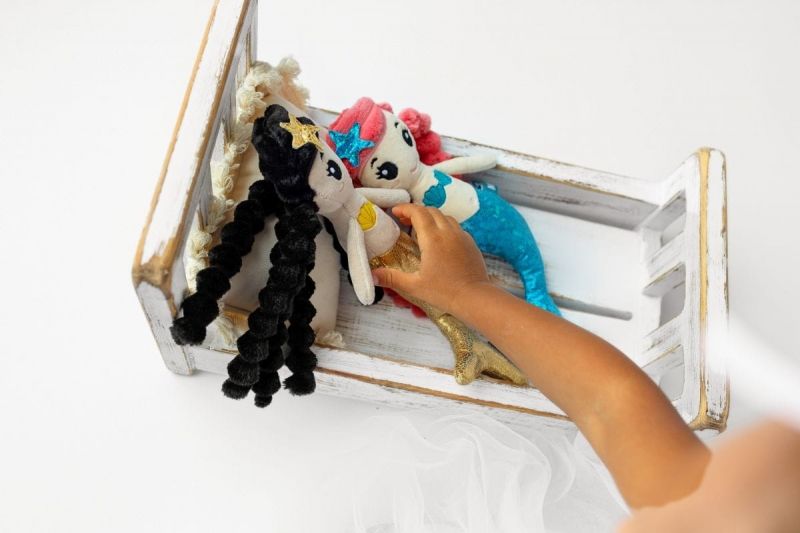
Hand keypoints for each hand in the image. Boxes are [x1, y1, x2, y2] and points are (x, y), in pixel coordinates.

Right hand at [371, 204, 491, 313]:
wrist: (475, 297)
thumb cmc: (444, 292)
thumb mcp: (414, 286)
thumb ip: (392, 278)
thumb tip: (373, 275)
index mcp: (432, 238)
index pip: (417, 212)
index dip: (404, 208)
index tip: (395, 212)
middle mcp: (448, 232)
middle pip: (431, 211)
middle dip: (416, 212)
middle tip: (404, 220)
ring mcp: (462, 236)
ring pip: (445, 217)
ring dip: (431, 217)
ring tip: (421, 228)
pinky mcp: (471, 243)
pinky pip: (456, 227)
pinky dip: (444, 226)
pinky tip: (440, 240)